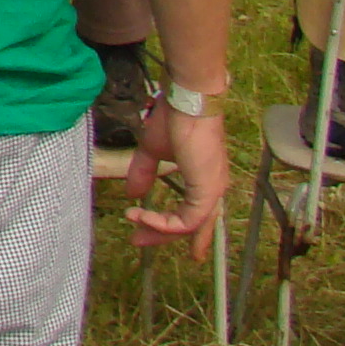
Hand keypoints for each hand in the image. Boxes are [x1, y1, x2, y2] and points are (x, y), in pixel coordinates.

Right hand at [122, 98, 229, 261]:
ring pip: (188, 226)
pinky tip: (143, 216)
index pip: (194, 213)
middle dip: (162, 236)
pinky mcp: (207, 192)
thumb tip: (132, 194)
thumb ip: (144, 173)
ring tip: (133, 221)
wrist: (187, 103)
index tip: (153, 237)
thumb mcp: (152, 150)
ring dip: (157, 228)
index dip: (177, 231)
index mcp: (203, 178)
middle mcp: (212, 188)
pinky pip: (186, 221)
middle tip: (137, 241)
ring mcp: (212, 191)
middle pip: (191, 226)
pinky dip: (163, 223)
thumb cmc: (174, 119)